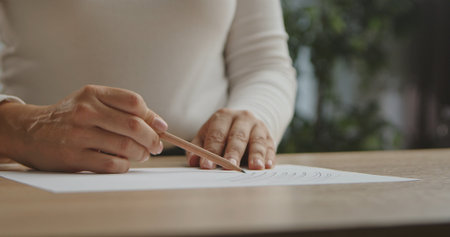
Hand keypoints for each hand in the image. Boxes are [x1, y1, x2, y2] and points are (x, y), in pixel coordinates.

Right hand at [0, 85, 167, 172]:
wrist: (30, 132)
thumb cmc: (69, 117)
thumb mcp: (91, 102)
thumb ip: (122, 109)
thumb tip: (158, 124)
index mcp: (93, 94)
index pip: (134, 102)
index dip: (152, 117)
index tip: (161, 127)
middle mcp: (86, 111)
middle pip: (134, 126)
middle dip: (152, 139)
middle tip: (156, 146)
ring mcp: (79, 134)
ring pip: (125, 146)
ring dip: (141, 154)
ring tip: (142, 155)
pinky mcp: (74, 157)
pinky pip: (112, 164)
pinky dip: (124, 166)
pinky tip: (123, 163)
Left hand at [186, 109, 275, 169]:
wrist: (246, 122)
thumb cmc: (222, 132)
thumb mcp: (207, 134)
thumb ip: (198, 147)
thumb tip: (194, 161)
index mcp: (223, 117)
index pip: (216, 134)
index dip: (211, 151)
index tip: (207, 166)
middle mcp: (242, 119)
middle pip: (237, 137)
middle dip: (233, 153)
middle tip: (230, 166)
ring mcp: (258, 126)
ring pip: (257, 141)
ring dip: (256, 155)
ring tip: (255, 167)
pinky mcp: (269, 136)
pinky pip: (270, 147)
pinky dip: (269, 156)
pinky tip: (268, 165)